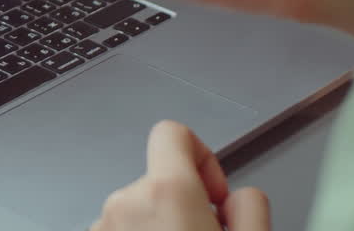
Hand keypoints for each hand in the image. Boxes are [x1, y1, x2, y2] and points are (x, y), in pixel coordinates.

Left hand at [90, 120, 269, 230]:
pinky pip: (120, 228)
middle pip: (160, 178)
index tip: (214, 193)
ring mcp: (102, 226)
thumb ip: (250, 203)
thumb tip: (239, 197)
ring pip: (140, 208)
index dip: (201, 156)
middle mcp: (125, 204)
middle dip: (185, 203)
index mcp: (166, 194)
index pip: (173, 132)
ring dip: (161, 224)